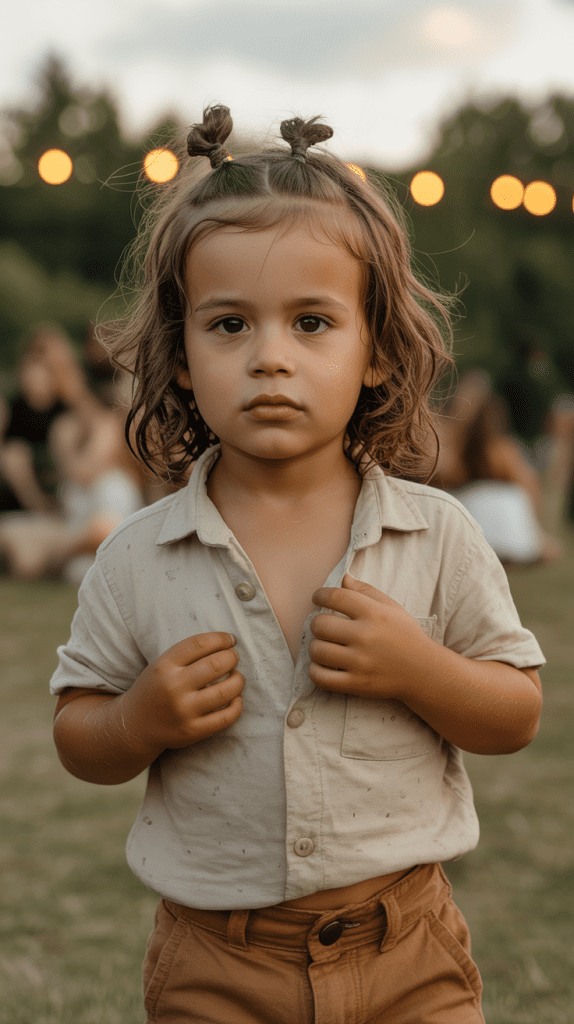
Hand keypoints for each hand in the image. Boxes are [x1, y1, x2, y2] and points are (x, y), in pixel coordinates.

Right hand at [123, 631, 243, 751]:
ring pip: (226, 691)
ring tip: (236, 677)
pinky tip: (235, 698)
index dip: (221, 639)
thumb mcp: (161, 664)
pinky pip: (226, 717)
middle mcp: (173, 688)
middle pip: (216, 664)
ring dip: (238, 680)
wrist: (134, 726)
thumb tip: (228, 643)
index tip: (230, 640)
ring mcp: (183, 711)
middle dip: (232, 658)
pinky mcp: (192, 731)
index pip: (200, 644)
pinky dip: (237, 705)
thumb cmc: (155, 689)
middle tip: (233, 658)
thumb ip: (188, 654)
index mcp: (164, 666)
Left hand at [309, 574, 432, 699]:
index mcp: (374, 614)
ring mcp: (361, 662)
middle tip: (323, 626)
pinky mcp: (357, 684)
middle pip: (320, 624)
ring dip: (315, 647)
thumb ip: (366, 591)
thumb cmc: (406, 636)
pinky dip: (315, 671)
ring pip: (318, 651)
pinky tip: (321, 665)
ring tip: (324, 646)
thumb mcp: (392, 607)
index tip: (317, 598)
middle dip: (317, 623)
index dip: (320, 595)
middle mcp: (366, 636)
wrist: (425, 671)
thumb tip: (343, 578)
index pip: (335, 597)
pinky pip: (321, 677)